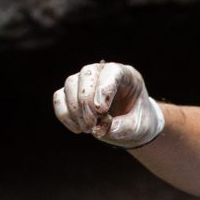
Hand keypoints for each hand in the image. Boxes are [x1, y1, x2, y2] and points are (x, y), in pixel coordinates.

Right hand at [52, 61, 166, 147]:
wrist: (132, 127)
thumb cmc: (139, 122)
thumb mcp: (139, 128)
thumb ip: (124, 128)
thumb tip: (100, 129)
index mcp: (127, 75)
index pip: (112, 71)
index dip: (104, 88)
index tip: (101, 111)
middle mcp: (104, 73)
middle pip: (86, 74)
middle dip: (85, 102)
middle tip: (91, 126)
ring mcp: (86, 82)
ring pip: (70, 84)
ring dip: (75, 110)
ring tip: (88, 129)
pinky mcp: (73, 94)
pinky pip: (59, 98)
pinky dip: (65, 115)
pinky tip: (78, 129)